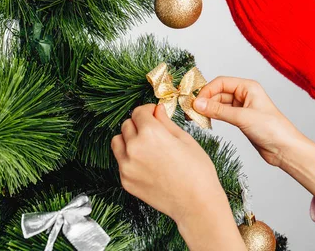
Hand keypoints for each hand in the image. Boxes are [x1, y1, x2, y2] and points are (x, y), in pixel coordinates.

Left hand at [111, 104, 245, 249]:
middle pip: (126, 125)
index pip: (138, 112)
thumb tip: (157, 110)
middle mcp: (134, 148)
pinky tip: (147, 162)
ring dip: (128, 139)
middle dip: (139, 123)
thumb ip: (166, 122)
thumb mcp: (185, 139)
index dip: (147, 110)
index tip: (154, 113)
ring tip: (146, 145)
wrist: (196, 203)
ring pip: (118, 142)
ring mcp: (127, 166)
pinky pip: (121, 161)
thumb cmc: (197, 172)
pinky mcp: (126, 181)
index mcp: (151, 134)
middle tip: (153, 130)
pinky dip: (129, 157)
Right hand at [193, 77, 314, 206]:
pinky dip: (214, 116)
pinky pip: (222, 114)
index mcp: (248, 87)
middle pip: (218, 92)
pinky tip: (206, 121)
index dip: (206, 91)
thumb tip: (197, 104)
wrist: (284, 149)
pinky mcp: (241, 119)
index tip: (195, 102)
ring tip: (197, 118)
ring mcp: (242, 107)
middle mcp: (245, 94)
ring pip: (219, 103)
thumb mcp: (242, 118)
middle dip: (205, 100)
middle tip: (192, 112)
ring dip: (208, 109)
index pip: (221, 82)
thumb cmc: (272, 129)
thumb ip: (219, 111)